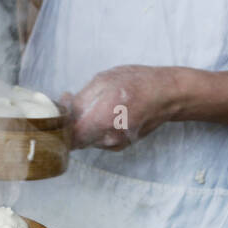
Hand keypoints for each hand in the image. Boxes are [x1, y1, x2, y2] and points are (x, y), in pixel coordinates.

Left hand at [62, 66, 182, 150]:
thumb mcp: (104, 81)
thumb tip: (63, 106)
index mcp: (100, 119)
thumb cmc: (137, 83)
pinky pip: (99, 140)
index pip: (66, 135)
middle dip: (70, 124)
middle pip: (75, 139)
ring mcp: (115, 145)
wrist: (168, 95)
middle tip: (74, 105)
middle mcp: (107, 138)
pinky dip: (96, 129)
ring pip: (86, 140)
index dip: (59, 124)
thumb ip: (80, 98)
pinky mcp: (120, 146)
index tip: (61, 110)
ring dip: (84, 126)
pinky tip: (106, 114)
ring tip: (95, 107)